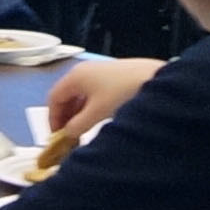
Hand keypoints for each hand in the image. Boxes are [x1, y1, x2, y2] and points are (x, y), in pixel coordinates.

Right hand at [38, 57, 166, 148]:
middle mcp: (85, 71)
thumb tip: (67, 134)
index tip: (56, 137)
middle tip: (69, 137)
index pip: (54, 98)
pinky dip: (91, 108)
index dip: (52, 119)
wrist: (157, 80)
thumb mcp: (96, 113)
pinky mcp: (114, 76)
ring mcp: (100, 72)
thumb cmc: (122, 93)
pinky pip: (94, 93)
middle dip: (65, 117)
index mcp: (76, 76)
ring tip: (84, 131)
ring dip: (79, 114)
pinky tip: (99, 119)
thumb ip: (77, 126)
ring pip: (81, 96)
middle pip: (66, 96)